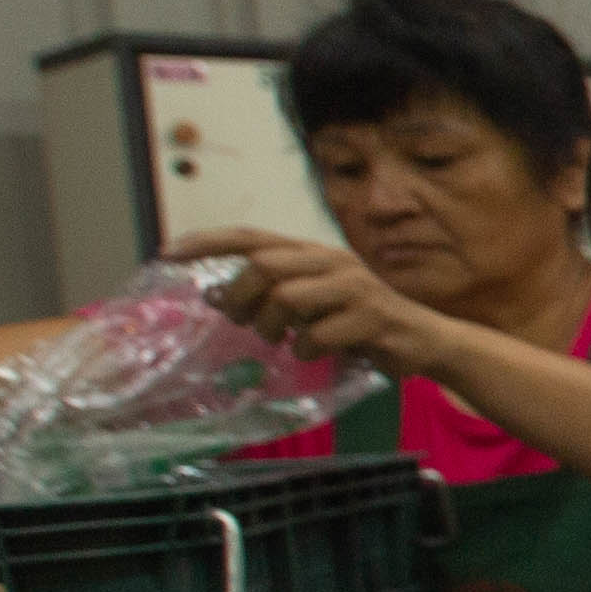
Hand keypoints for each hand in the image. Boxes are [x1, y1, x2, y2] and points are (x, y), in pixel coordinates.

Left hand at [168, 227, 432, 371]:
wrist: (424, 339)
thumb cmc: (358, 323)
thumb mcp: (310, 304)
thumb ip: (269, 296)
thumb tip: (214, 297)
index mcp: (313, 253)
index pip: (251, 237)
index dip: (207, 242)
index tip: (166, 253)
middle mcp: (332, 261)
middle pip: (264, 266)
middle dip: (240, 295)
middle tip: (237, 320)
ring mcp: (354, 288)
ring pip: (287, 298)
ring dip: (271, 326)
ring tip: (278, 339)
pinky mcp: (372, 317)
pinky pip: (318, 335)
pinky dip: (306, 350)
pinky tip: (314, 354)